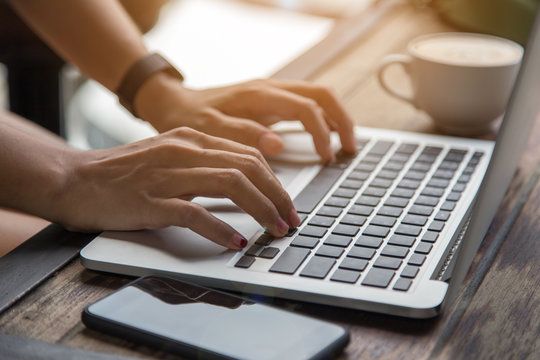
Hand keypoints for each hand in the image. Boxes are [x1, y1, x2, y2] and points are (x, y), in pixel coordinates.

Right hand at [55, 127, 299, 248]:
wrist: (74, 179)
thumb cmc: (124, 174)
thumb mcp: (170, 157)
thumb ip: (204, 165)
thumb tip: (244, 186)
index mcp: (192, 139)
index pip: (249, 155)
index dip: (275, 182)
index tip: (287, 204)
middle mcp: (183, 150)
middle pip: (247, 168)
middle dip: (277, 196)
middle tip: (290, 221)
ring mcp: (167, 175)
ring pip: (230, 184)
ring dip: (260, 210)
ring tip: (273, 230)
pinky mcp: (150, 201)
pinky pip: (194, 213)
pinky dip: (219, 229)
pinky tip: (234, 242)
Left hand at [135, 76, 356, 162]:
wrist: (172, 103)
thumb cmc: (187, 118)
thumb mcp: (208, 129)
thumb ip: (243, 134)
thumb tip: (277, 144)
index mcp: (259, 95)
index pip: (306, 107)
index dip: (322, 132)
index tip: (326, 157)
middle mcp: (270, 90)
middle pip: (322, 95)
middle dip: (342, 120)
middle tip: (351, 149)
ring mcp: (272, 94)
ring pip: (317, 98)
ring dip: (335, 119)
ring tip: (345, 146)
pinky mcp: (269, 102)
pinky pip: (305, 105)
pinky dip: (321, 120)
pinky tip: (324, 138)